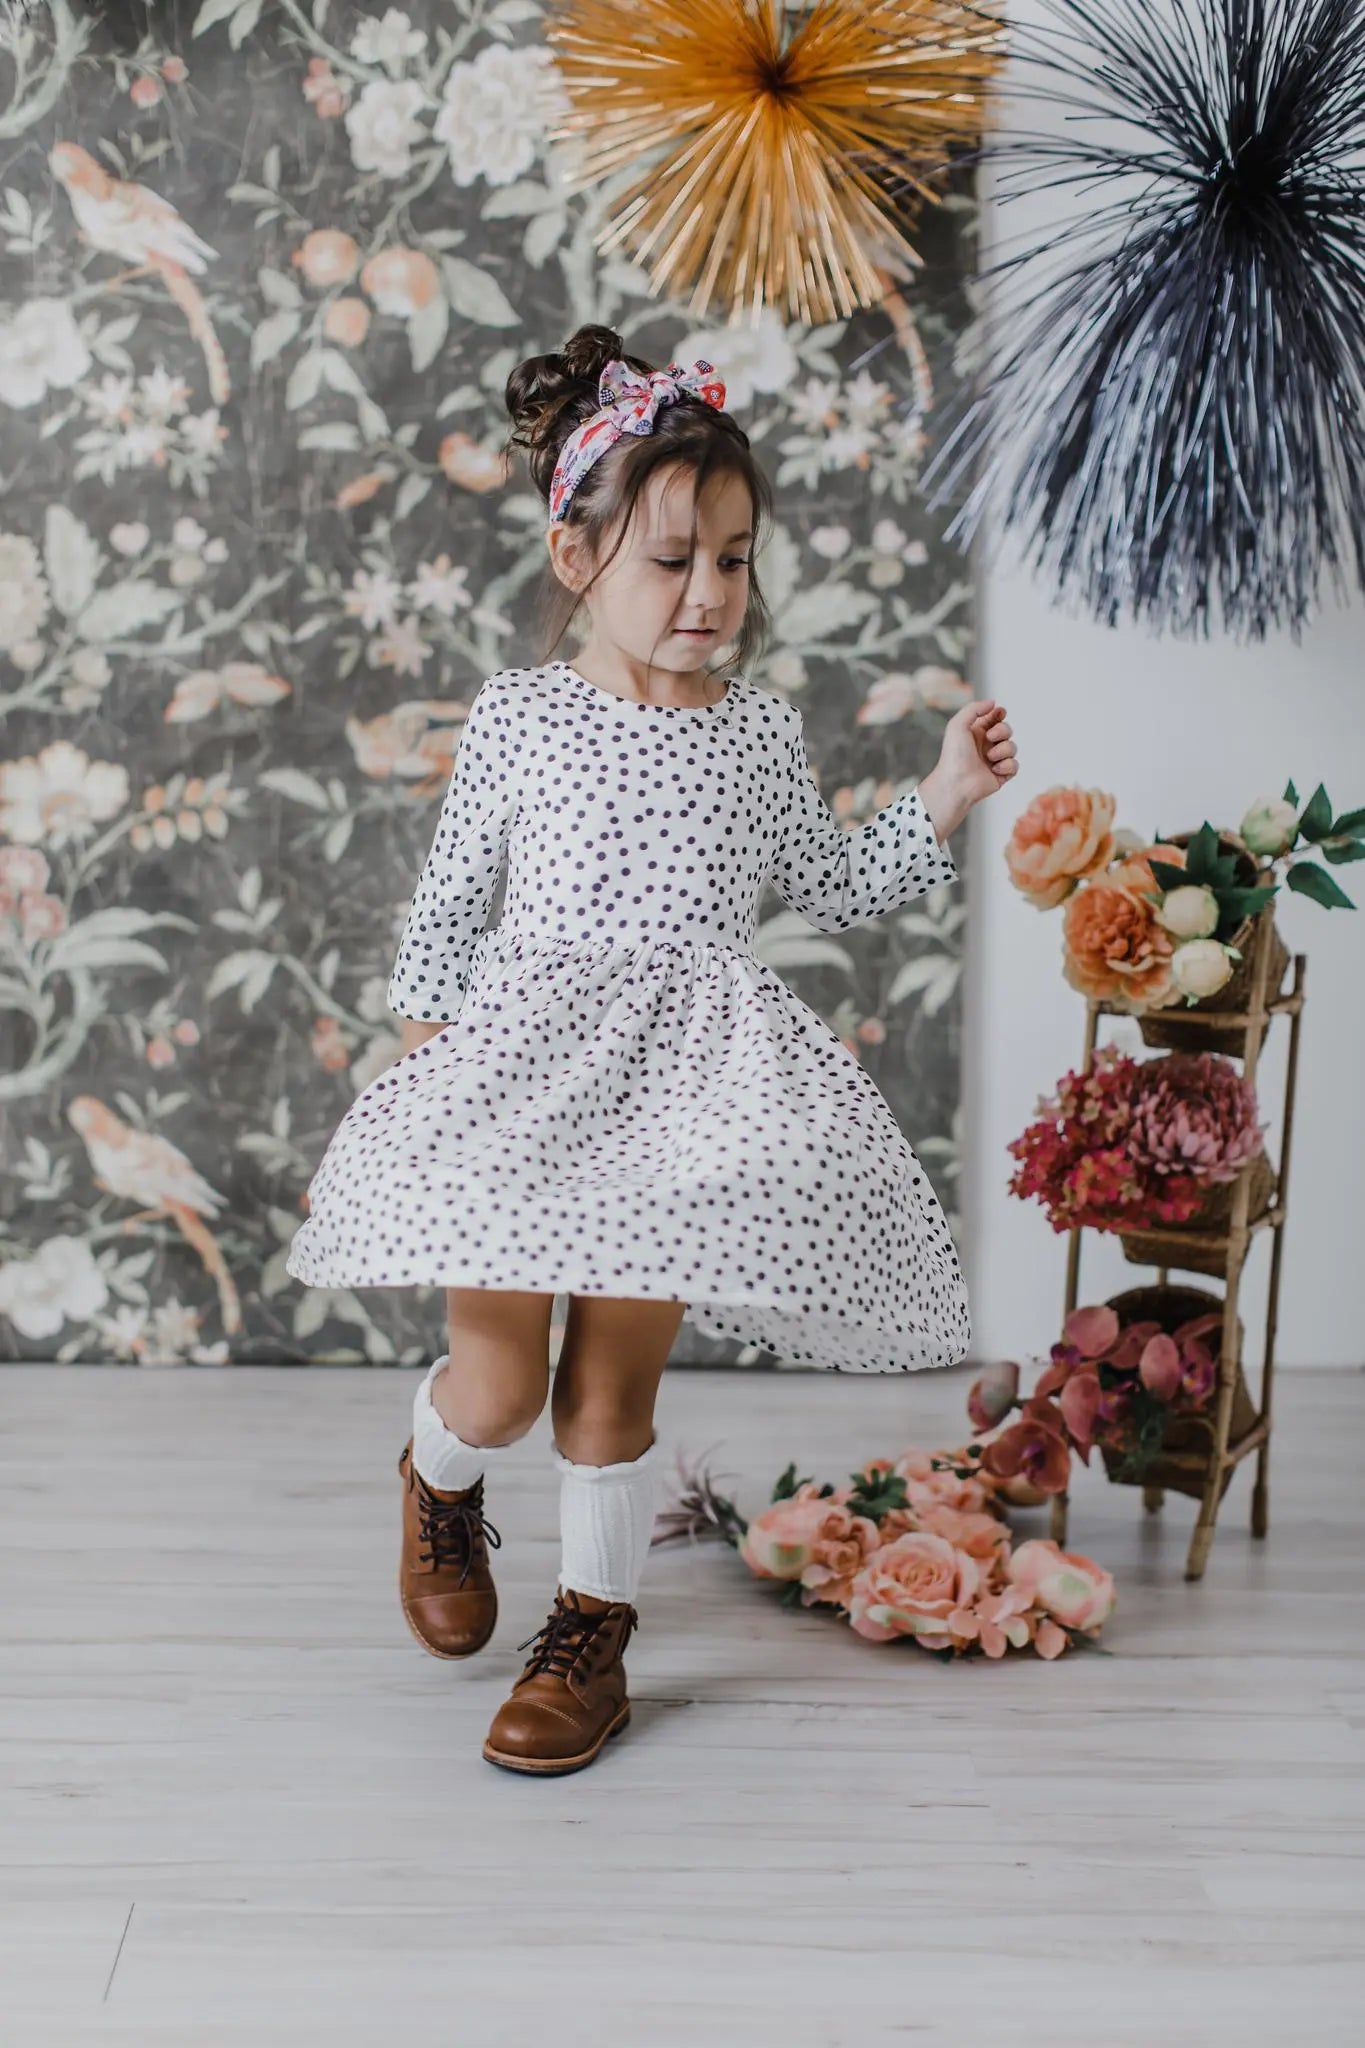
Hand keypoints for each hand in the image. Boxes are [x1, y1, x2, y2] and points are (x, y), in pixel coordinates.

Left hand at [917, 699, 1018, 845]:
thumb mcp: (958, 724)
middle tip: (991, 737)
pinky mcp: (1001, 774)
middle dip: (1003, 731)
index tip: (1000, 713)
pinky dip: (1006, 765)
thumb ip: (974, 709)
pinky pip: (1015, 765)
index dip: (999, 714)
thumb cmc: (953, 755)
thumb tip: (993, 703)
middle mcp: (986, 745)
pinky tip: (994, 770)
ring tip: (989, 758)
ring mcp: (994, 760)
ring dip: (1003, 750)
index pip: (994, 718)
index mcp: (976, 733)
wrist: (956, 782)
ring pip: (1012, 747)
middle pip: (1007, 730)